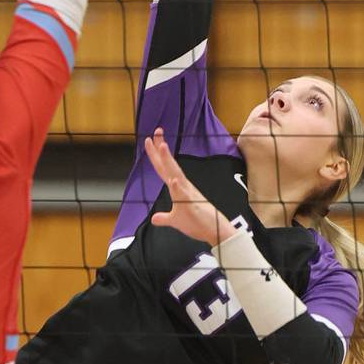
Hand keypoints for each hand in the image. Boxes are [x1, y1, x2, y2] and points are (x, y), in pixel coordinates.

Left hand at [145, 128, 235, 244]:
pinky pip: (184, 196)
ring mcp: (188, 194)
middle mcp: (183, 186)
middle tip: (156, 131)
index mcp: (177, 188)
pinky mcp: (192, 206)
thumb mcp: (176, 220)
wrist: (214, 232)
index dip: (155, 155)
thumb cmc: (197, 224)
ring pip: (176, 174)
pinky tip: (173, 181)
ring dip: (169, 161)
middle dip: (160, 149)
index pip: (163, 168)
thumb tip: (154, 218)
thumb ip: (164, 217)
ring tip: (162, 146)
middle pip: (168, 165)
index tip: (150, 140)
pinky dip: (178, 188)